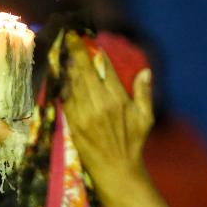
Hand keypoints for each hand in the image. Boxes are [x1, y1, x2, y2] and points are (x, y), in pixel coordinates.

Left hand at [60, 31, 152, 181]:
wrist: (116, 169)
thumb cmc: (133, 143)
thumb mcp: (145, 117)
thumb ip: (144, 93)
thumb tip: (145, 71)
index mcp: (117, 99)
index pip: (105, 69)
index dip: (97, 53)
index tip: (90, 41)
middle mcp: (99, 103)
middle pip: (84, 71)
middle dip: (77, 51)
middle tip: (70, 37)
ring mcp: (84, 113)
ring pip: (72, 82)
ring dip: (67, 65)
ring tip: (63, 52)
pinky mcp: (73, 123)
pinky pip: (65, 98)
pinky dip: (62, 85)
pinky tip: (60, 76)